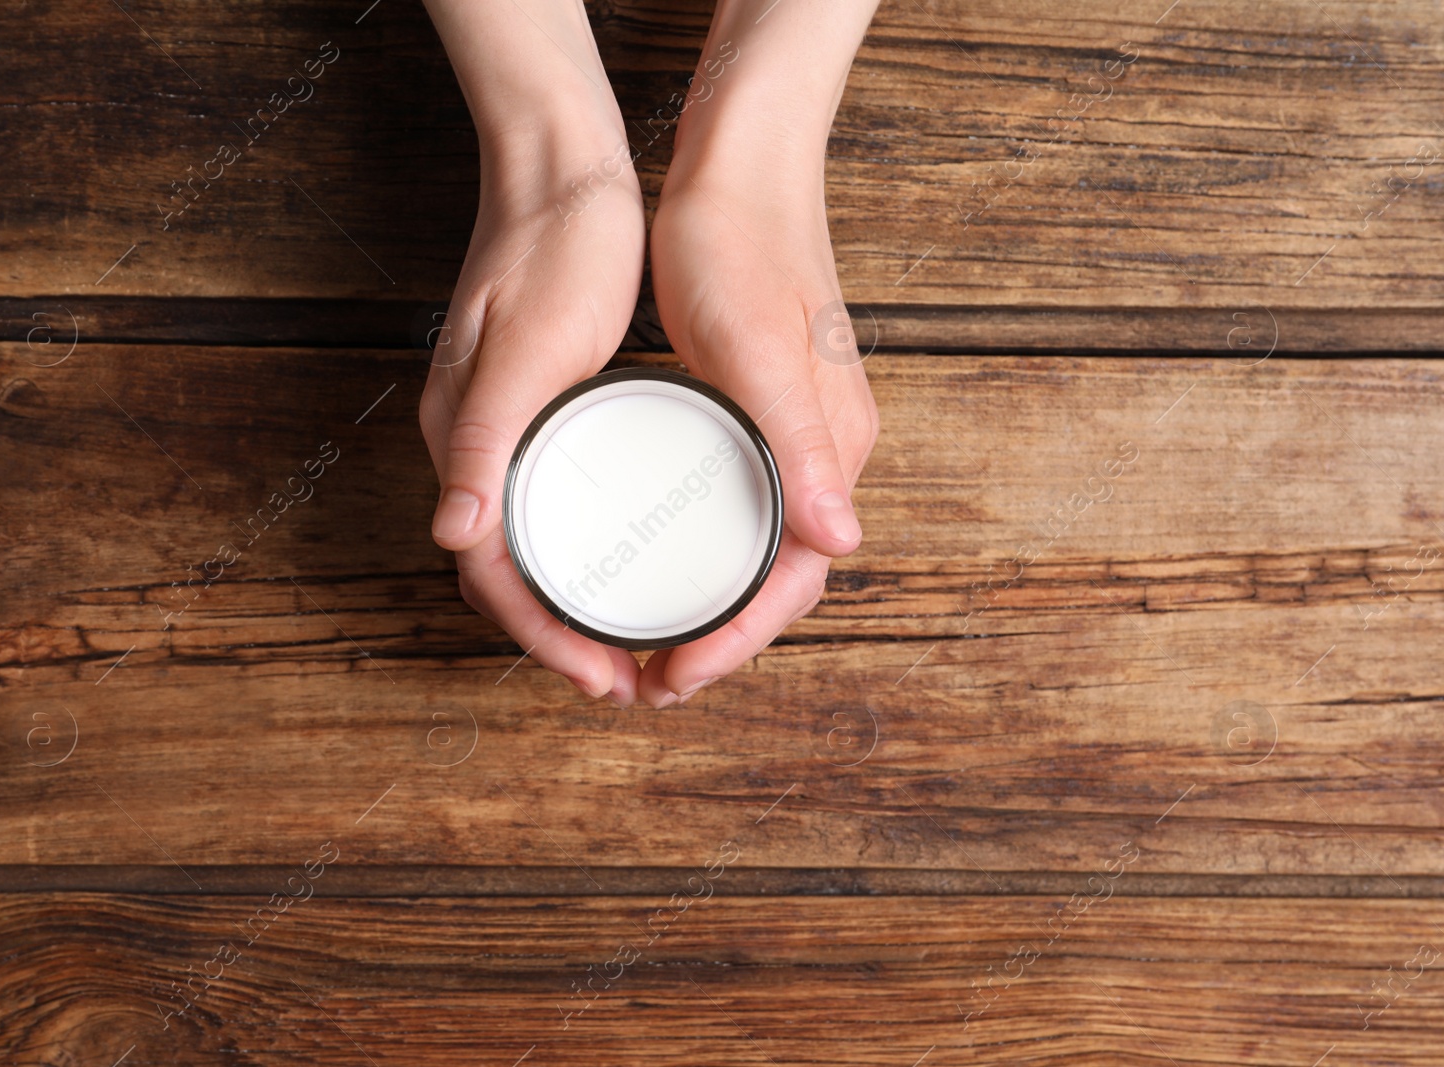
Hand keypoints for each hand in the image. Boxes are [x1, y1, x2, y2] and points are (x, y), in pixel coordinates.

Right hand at [417, 9, 647, 703]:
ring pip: (525, 550)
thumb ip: (486, 441)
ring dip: (568, 610)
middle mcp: (475, 448)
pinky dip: (578, 558)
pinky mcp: (535, 415)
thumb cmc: (554, 247)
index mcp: (467, 439)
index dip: (545, 638)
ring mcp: (503, 432)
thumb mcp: (524, 346)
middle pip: (505, 576)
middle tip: (626, 685)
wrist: (562, 170)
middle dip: (559, 641)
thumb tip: (453, 538)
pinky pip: (547, 510)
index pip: (492, 573)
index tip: (603, 678)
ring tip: (626, 649)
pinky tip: (621, 567)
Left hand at [639, 6, 879, 705]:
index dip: (735, 641)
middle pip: (780, 581)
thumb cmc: (742, 246)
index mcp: (830, 449)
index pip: (796, 582)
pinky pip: (742, 512)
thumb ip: (800, 445)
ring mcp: (793, 437)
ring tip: (651, 649)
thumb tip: (843, 543)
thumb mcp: (760, 347)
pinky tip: (664, 566)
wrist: (742, 167)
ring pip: (761, 553)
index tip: (673, 676)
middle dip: (720, 643)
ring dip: (713, 610)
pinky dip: (707, 558)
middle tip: (649, 684)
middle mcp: (822, 456)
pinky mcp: (762, 416)